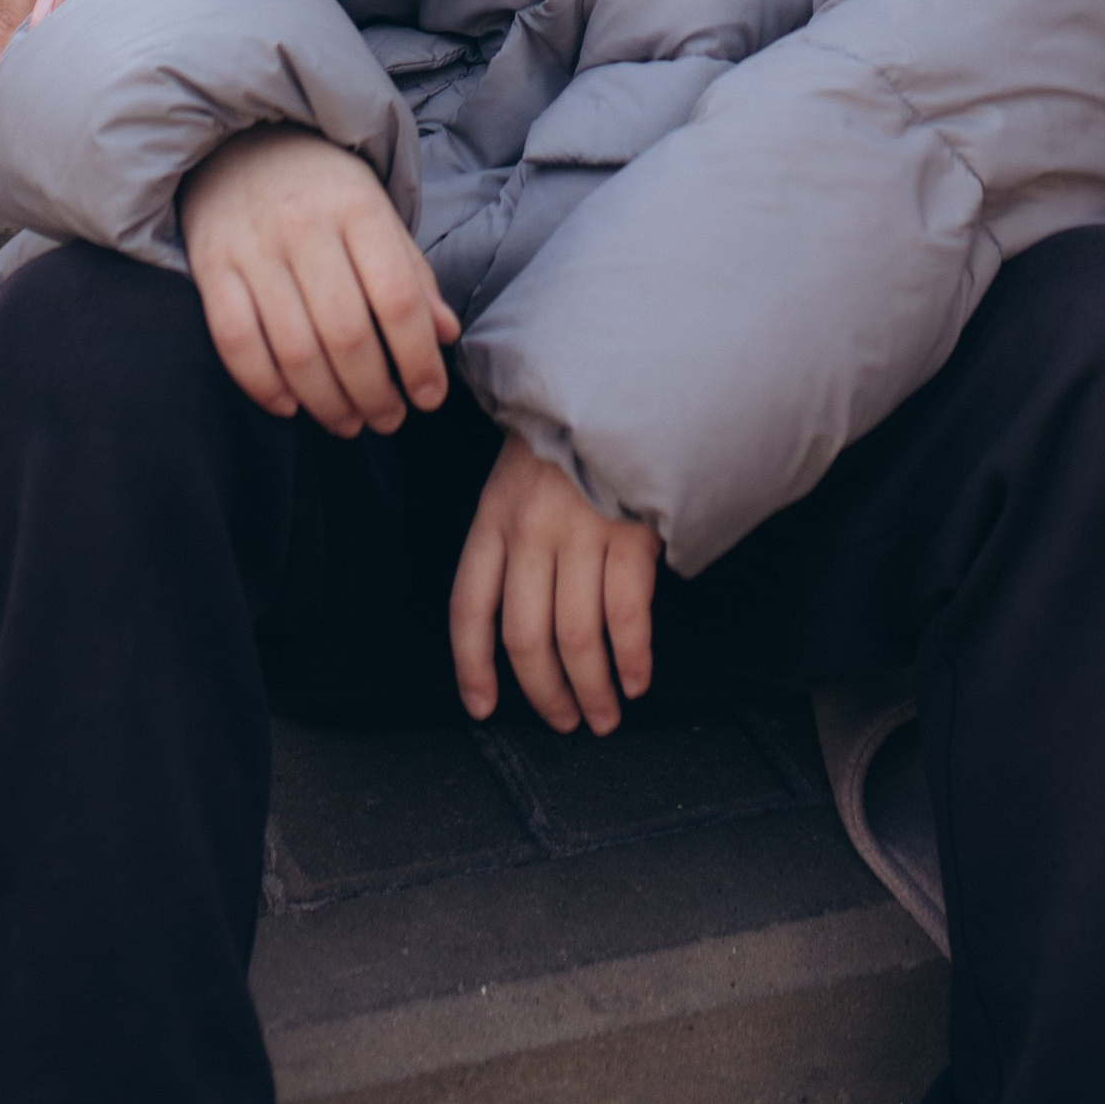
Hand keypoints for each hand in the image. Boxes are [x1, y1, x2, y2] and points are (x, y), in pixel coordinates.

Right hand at [180, 126, 457, 435]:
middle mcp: (304, 225)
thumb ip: (411, 272)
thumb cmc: (322, 186)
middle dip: (374, 392)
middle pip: (346, 334)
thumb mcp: (377, 211)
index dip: (417, 359)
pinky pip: (235, 341)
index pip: (396, 298)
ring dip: (326, 402)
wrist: (240, 136)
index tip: (429, 398)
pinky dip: (263, 385)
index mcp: (357, 206)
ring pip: (293, 348)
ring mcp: (252, 246)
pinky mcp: (210, 265)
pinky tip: (290, 406)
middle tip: (389, 420)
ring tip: (348, 423)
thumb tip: (445, 334)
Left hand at [449, 432, 660, 734]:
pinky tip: (636, 680)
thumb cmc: (565, 440)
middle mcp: (529, 532)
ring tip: (603, 717)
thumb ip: (509, 540)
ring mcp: (579, 533)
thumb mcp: (515, 480)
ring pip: (575, 638)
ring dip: (591, 689)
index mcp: (492, 519)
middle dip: (545, 693)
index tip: (482, 707)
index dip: (471, 666)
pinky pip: (626, 615)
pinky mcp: (629, 533)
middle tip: (565, 722)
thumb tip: (517, 621)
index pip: (468, 608)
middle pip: (525, 637)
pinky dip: (631, 658)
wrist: (618, 381)